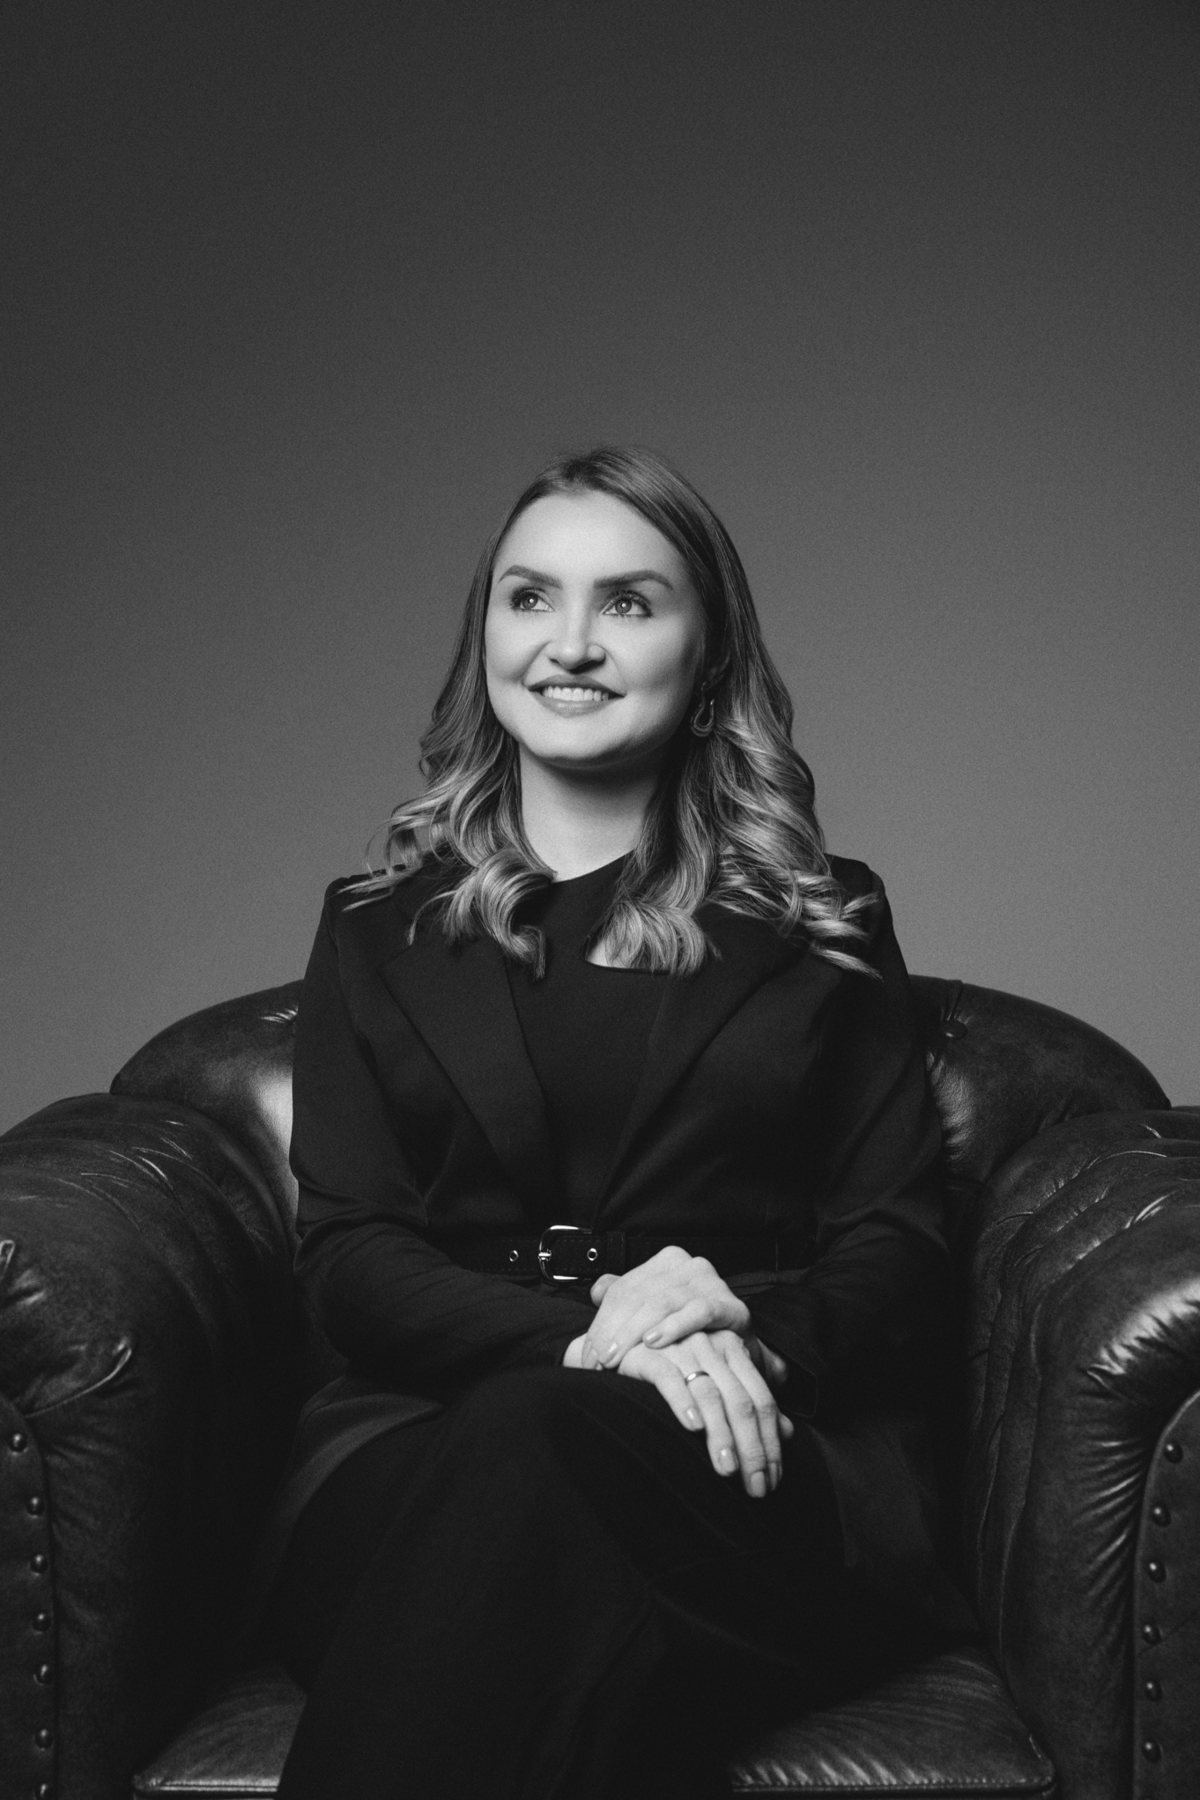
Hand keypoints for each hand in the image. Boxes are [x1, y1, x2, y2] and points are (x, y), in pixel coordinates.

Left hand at [580, 1246, 750, 1369]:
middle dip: (613, 1332)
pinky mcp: (731, 1305)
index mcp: (666, 1262)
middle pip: (639, 1296)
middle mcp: (688, 1265)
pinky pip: (698, 1312)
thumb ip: (625, 1297)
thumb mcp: (654, 1311)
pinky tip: (653, 1341)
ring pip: (662, 1303)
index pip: (623, 1289)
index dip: (601, 1323)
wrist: (737, 1349)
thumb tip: (596, 1292)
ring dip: (633, 1333)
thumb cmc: (691, 1331)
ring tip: (616, 1358)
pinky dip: (673, 1326)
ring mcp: (711, 1282)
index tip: (588, 1355)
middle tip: (598, 1362)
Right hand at [612, 1329, 794, 1497]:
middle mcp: (713, 1346)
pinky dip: (683, 1404)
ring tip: (727, 1469)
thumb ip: (752, 1403)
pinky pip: (669, 1379)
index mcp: (734, 1351)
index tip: (773, 1478)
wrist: (626, 1343)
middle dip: (752, 1449)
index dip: (771, 1442)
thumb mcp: (719, 1381)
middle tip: (755, 1486)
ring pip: (711, 1395)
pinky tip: (692, 1428)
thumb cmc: (676, 1367)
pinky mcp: (650, 1355)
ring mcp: (682, 1348)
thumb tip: (788, 1432)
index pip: (762, 1400)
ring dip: (721, 1435)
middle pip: (742, 1402)